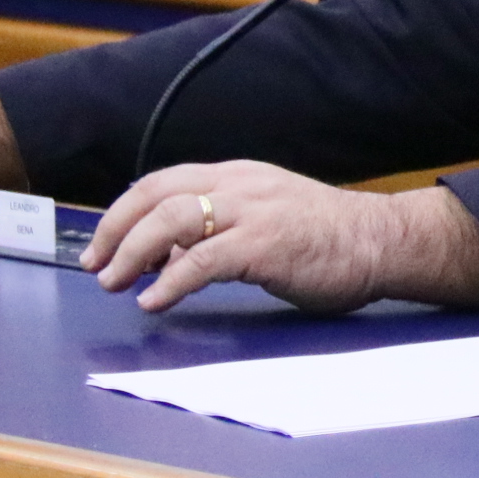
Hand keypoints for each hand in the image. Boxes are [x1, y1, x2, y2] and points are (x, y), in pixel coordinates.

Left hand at [86, 162, 478, 313]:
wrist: (383, 242)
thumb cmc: (329, 240)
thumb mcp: (265, 223)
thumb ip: (218, 236)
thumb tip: (168, 262)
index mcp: (237, 177)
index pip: (162, 182)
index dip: (124, 212)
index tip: (103, 243)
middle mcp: (239, 185)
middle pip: (155, 195)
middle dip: (115, 230)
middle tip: (95, 265)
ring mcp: (253, 212)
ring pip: (171, 220)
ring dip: (132, 253)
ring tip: (115, 282)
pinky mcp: (266, 244)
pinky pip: (203, 260)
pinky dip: (170, 282)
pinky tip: (155, 301)